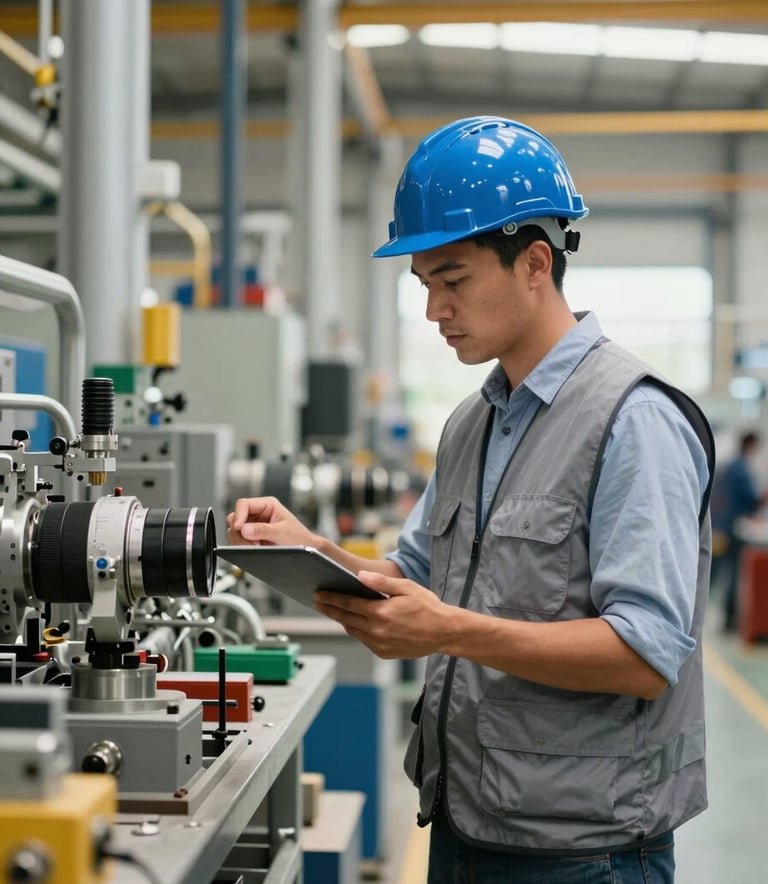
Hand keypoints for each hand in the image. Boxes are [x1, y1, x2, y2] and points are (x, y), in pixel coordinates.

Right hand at [226, 496, 317, 546]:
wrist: (305, 549)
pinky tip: (256, 548)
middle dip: (240, 532)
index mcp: (267, 505)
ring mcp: (253, 525)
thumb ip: (263, 530)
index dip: (239, 516)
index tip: (240, 528)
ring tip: (257, 546)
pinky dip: (243, 546)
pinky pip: (238, 539)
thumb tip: (244, 529)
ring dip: (242, 541)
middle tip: (252, 543)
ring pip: (235, 530)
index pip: (244, 504)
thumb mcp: (282, 533)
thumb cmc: (299, 538)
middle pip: (236, 517)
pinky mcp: (251, 536)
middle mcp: (258, 513)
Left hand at [314, 571, 455, 658]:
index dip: (332, 598)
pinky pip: (364, 640)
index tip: (319, 594)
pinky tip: (354, 623)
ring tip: (333, 611)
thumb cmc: (428, 607)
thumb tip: (360, 576)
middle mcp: (377, 631)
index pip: (348, 604)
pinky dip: (357, 631)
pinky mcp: (384, 653)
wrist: (444, 632)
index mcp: (380, 613)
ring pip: (353, 631)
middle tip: (318, 602)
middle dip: (330, 609)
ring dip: (342, 621)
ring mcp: (380, 644)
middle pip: (345, 618)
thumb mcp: (406, 587)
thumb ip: (381, 583)